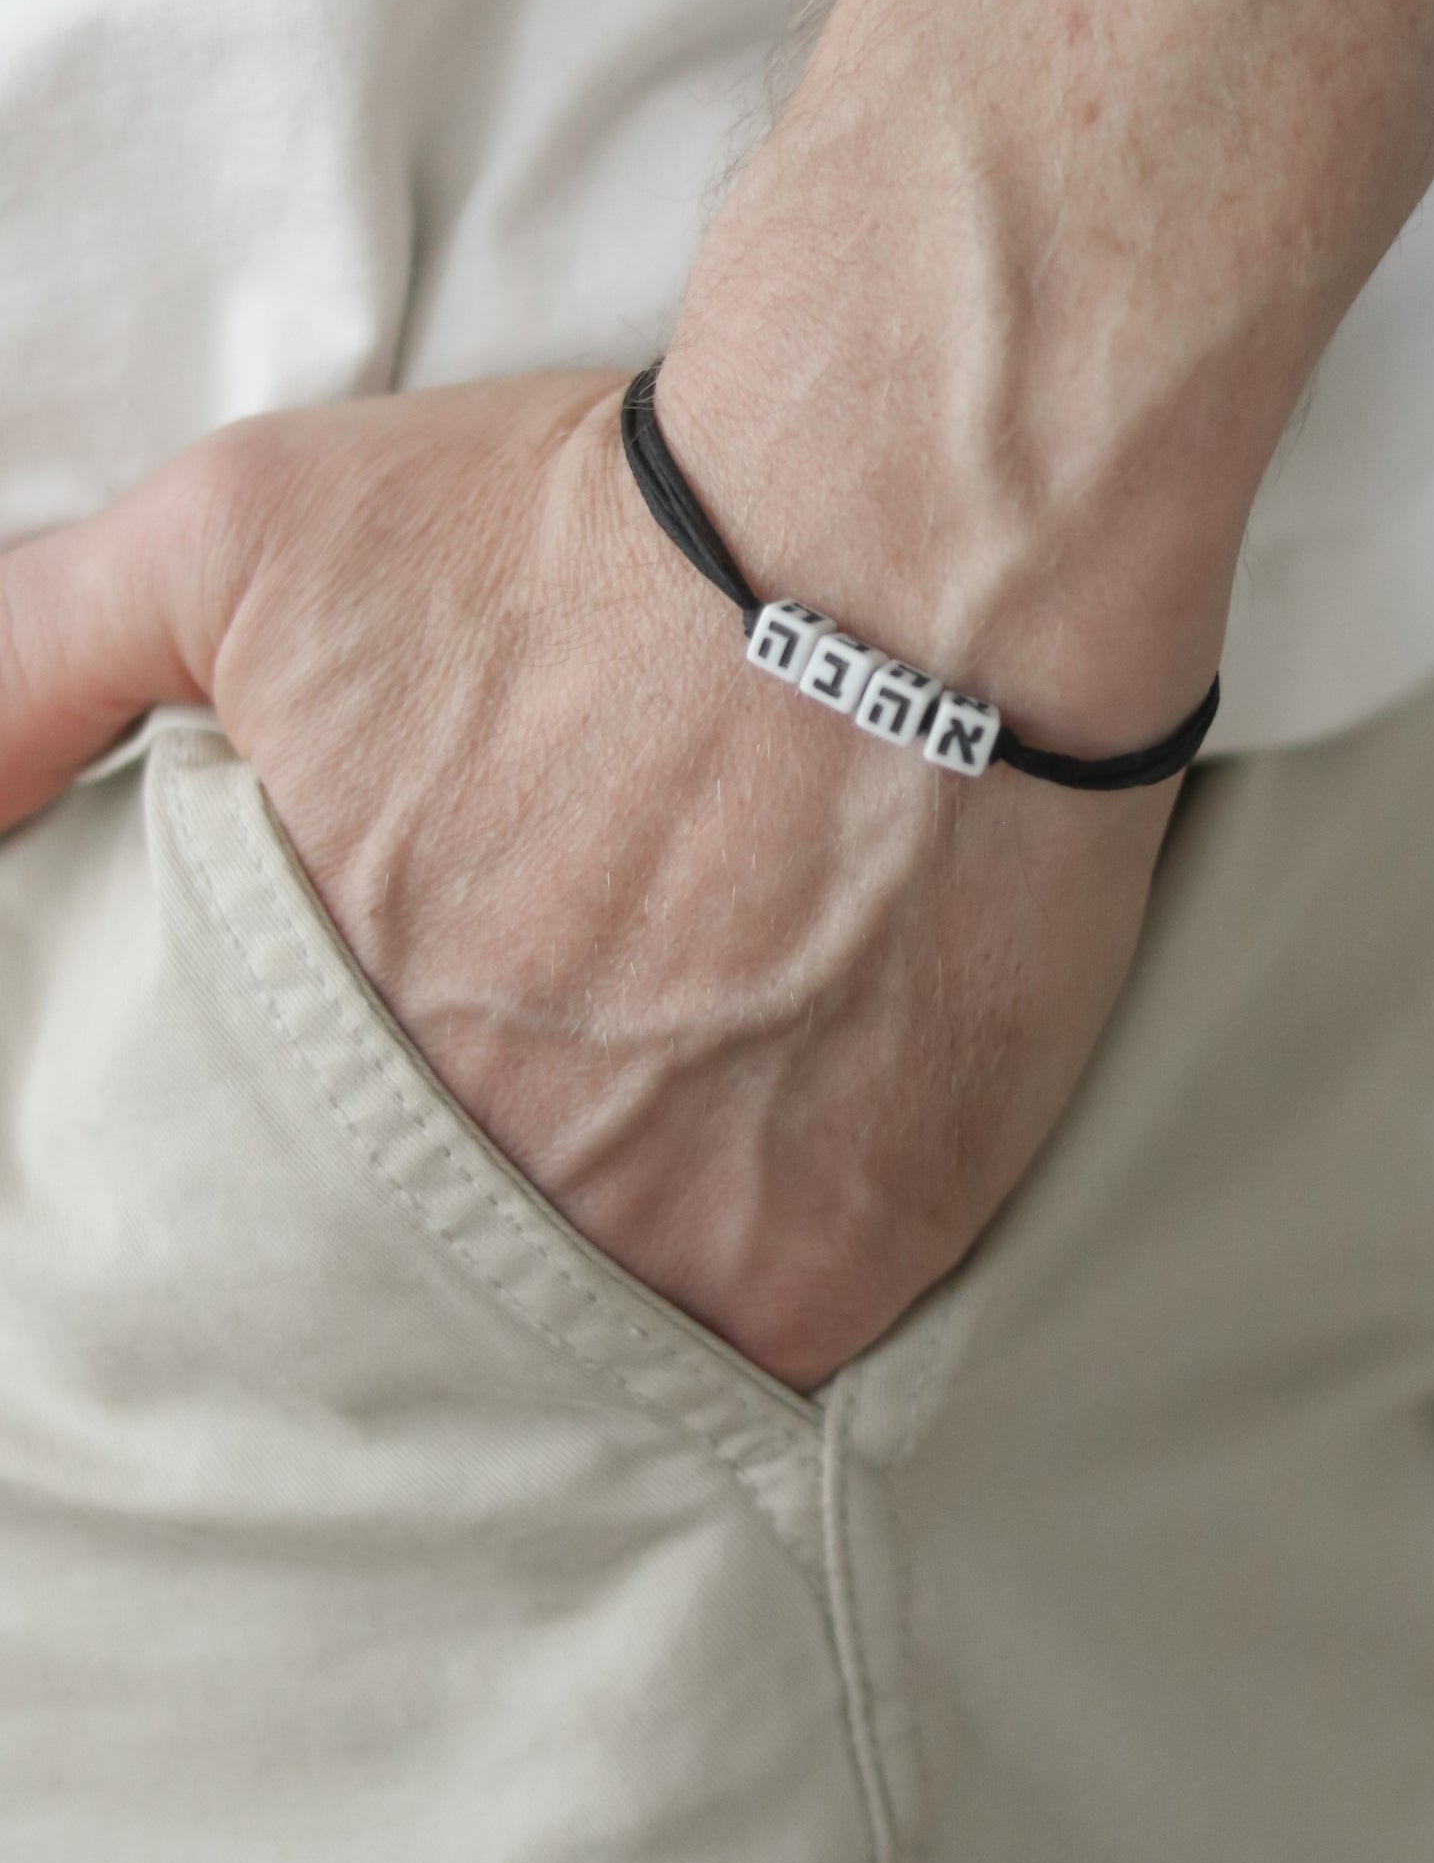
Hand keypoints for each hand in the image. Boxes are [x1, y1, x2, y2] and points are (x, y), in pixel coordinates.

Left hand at [0, 370, 1181, 1387]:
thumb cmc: (582, 536)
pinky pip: (774, 1326)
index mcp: (318, 1062)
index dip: (311, 1146)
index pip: (249, 1211)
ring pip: (601, 1317)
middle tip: (545, 1065)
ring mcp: (679, 1249)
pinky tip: (790, 1098)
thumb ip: (30, 666)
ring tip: (674, 1072)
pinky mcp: (851, 1259)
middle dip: (464, 1187)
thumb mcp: (242, 540)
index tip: (382, 1073)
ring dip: (622, 1226)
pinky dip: (770, 1238)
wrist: (916, 545)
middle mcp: (487, 1195)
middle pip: (429, 1278)